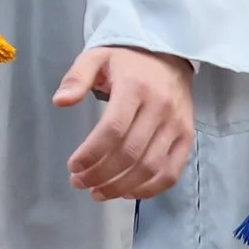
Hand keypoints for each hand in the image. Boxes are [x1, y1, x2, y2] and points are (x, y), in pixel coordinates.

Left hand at [55, 45, 194, 199]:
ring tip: (97, 192)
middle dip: (100, 175)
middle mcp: (160, 107)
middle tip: (79, 182)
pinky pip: (171, 173)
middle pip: (130, 153)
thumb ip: (77, 77)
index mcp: (135, 86)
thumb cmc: (127, 61)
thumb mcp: (97, 57)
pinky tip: (126, 192)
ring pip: (150, 168)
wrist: (168, 55)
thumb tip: (60, 101)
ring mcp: (177, 124)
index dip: (91, 153)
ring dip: (121, 187)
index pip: (113, 129)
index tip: (73, 166)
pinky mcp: (187, 137)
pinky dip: (149, 190)